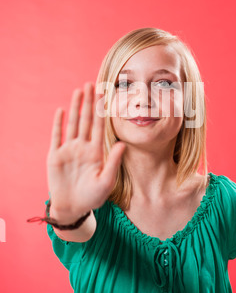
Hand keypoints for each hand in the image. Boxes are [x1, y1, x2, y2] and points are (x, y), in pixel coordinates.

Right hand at [46, 82, 125, 223]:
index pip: (99, 126)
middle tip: (91, 84)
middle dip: (88, 102)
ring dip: (75, 107)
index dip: (101, 110)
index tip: (105, 95)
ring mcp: (68, 150)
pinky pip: (57, 136)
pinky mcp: (55, 156)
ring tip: (78, 91)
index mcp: (96, 151)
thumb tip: (123, 143)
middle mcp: (82, 147)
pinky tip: (61, 110)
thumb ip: (113, 161)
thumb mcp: (106, 181)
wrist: (72, 208)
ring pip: (72, 123)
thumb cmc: (92, 197)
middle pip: (86, 120)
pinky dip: (59, 124)